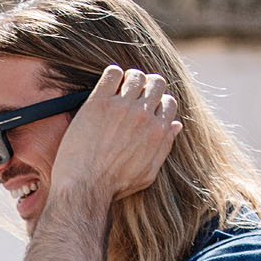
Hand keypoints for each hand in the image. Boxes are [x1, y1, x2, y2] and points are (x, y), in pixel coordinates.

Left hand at [47, 65, 181, 207]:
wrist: (84, 188)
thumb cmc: (114, 185)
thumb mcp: (148, 172)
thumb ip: (164, 146)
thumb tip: (176, 125)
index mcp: (159, 131)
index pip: (168, 102)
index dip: (158, 102)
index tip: (146, 107)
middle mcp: (144, 116)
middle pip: (155, 83)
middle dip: (147, 86)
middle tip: (133, 94)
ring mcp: (121, 107)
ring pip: (135, 75)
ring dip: (129, 79)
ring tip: (118, 89)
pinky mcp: (98, 103)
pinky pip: (112, 73)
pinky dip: (112, 75)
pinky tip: (106, 86)